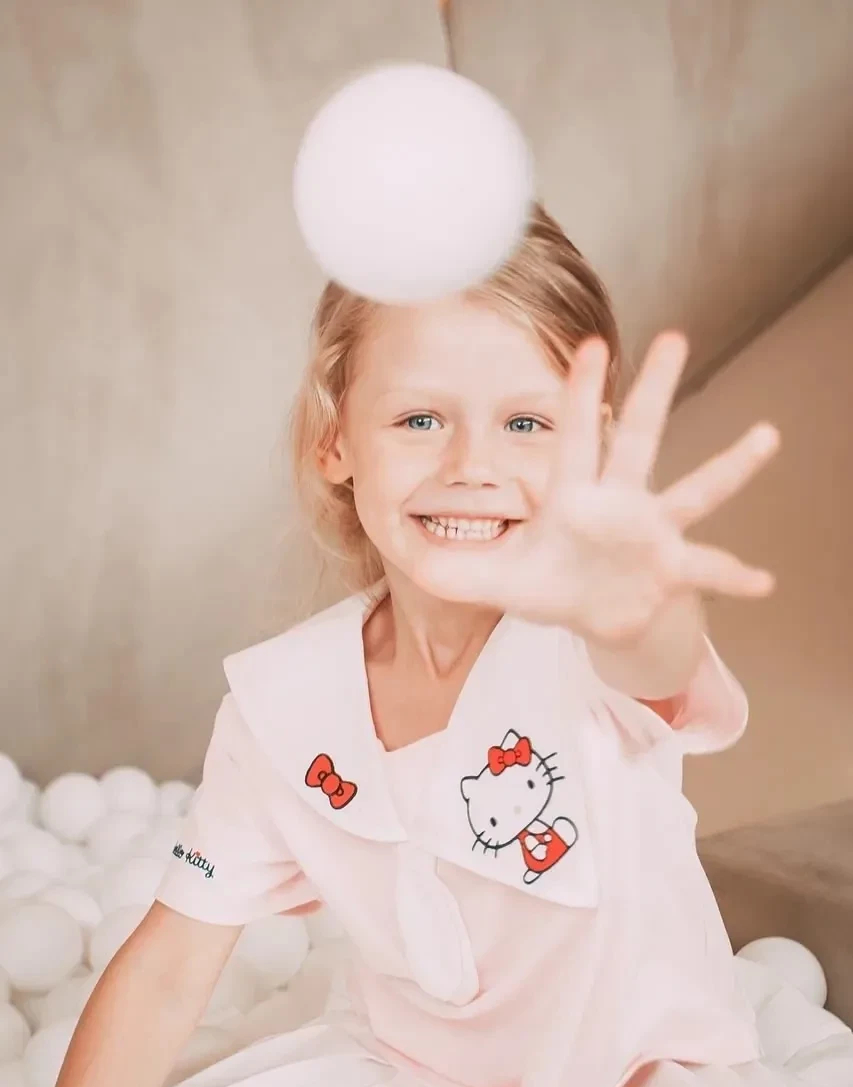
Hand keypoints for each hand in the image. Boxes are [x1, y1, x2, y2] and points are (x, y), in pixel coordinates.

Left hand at [409, 333, 779, 643]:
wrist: (590, 616)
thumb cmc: (543, 584)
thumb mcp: (489, 579)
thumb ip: (448, 568)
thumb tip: (404, 555)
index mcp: (571, 496)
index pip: (572, 436)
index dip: (579, 393)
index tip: (590, 346)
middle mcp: (616, 502)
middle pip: (637, 436)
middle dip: (652, 390)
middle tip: (676, 337)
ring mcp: (650, 532)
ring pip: (693, 490)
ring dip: (729, 465)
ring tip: (766, 436)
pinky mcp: (670, 568)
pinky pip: (707, 568)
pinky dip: (734, 575)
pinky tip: (764, 583)